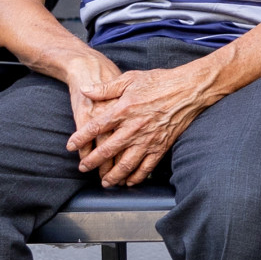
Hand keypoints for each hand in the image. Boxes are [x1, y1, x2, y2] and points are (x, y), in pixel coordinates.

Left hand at [66, 66, 209, 186]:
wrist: (190, 89)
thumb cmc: (161, 81)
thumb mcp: (131, 78)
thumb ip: (107, 88)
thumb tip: (85, 90)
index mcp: (124, 110)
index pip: (95, 128)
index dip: (80, 138)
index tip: (70, 146)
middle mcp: (134, 128)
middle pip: (107, 151)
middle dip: (92, 162)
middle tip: (82, 168)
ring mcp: (148, 140)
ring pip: (126, 164)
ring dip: (112, 175)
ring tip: (104, 181)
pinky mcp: (162, 146)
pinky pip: (147, 167)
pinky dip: (137, 177)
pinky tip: (129, 181)